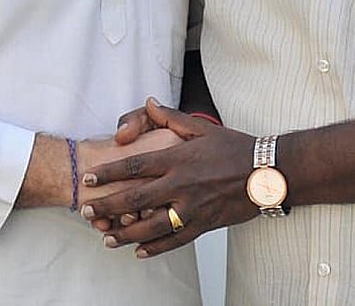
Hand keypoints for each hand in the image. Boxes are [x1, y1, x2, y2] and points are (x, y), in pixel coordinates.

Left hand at [80, 97, 256, 256]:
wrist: (267, 172)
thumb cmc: (235, 147)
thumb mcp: (203, 127)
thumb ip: (172, 118)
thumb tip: (150, 103)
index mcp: (179, 159)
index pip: (136, 167)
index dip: (110, 173)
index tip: (90, 178)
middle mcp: (182, 185)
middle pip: (135, 200)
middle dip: (108, 206)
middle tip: (86, 210)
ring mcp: (192, 209)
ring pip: (151, 227)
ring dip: (125, 234)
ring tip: (106, 238)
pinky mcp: (203, 225)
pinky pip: (174, 240)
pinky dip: (155, 248)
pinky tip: (139, 252)